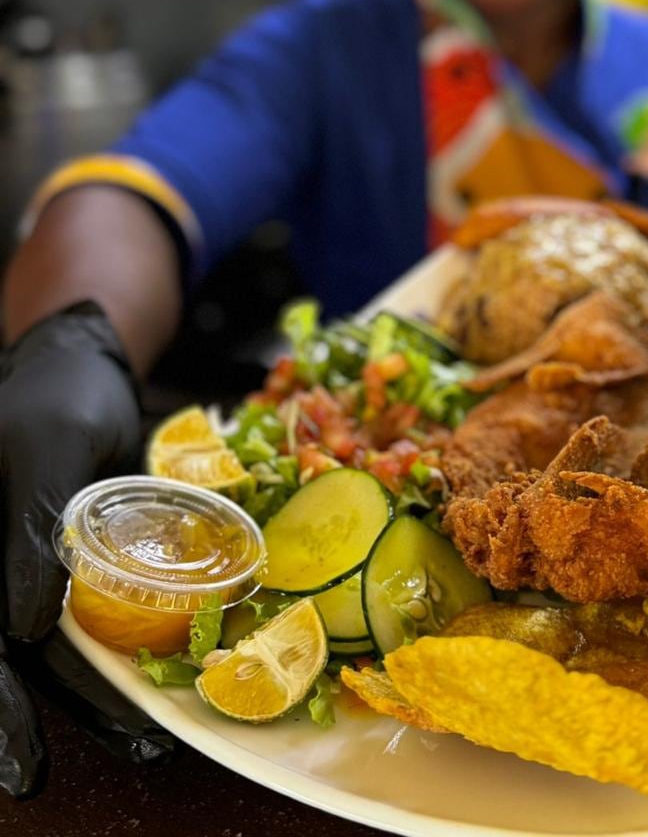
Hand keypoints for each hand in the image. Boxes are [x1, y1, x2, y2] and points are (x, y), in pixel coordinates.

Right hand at [0, 302, 171, 794]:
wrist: (84, 367)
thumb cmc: (61, 397)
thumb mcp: (48, 448)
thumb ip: (29, 527)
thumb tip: (18, 627)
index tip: (22, 756)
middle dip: (14, 723)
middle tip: (38, 779)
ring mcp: (11, 568)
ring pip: (33, 651)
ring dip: (79, 700)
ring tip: (137, 745)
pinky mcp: (48, 568)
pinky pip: (66, 624)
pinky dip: (98, 661)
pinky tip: (133, 698)